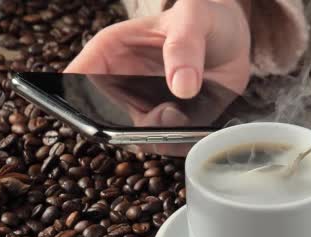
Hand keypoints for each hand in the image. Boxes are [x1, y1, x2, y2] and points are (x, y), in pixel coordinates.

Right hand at [65, 0, 250, 155]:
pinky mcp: (168, 123)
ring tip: (185, 115)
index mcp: (111, 51)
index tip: (106, 111)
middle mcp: (121, 84)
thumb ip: (184, 46)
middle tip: (165, 113)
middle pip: (103, 119)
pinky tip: (196, 128)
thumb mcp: (195, 17)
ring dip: (159, 137)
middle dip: (128, 128)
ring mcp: (144, 107)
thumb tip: (181, 85)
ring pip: (135, 138)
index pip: (76, 79)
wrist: (233, 38)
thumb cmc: (205, 18)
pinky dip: (180, 143)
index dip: (78, 101)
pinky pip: (165, 144)